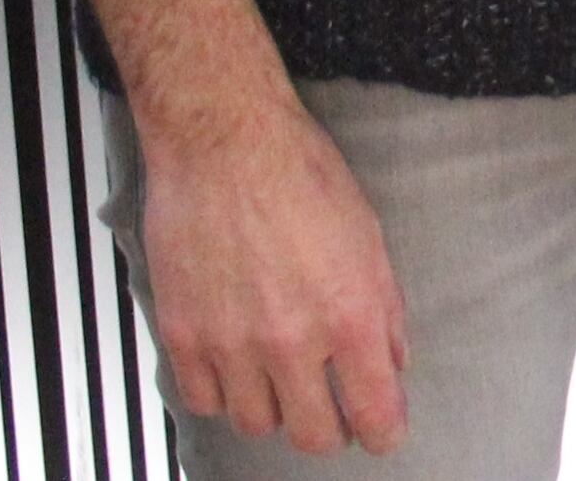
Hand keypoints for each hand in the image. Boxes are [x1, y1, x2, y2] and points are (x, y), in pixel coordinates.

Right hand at [135, 89, 408, 455]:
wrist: (224, 141)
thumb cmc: (298, 172)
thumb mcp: (369, 237)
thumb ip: (384, 309)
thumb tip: (392, 360)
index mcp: (350, 315)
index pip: (375, 413)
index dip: (383, 432)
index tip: (382, 432)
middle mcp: (292, 340)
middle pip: (313, 435)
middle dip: (330, 429)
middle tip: (331, 411)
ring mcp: (232, 343)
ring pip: (255, 423)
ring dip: (273, 408)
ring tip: (279, 378)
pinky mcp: (184, 334)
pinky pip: (202, 400)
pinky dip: (220, 392)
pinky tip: (234, 365)